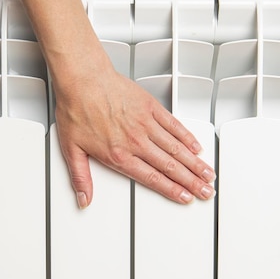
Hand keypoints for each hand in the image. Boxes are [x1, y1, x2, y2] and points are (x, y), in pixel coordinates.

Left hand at [54, 64, 215, 208]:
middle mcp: (136, 141)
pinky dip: (187, 137)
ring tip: (208, 174)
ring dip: (195, 163)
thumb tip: (83, 199)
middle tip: (205, 191)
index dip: (172, 190)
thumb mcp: (71, 149)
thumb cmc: (76, 109)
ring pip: (176, 148)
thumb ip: (81, 177)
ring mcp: (145, 123)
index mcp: (119, 155)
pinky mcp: (150, 107)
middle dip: (191, 182)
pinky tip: (196, 147)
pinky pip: (174, 125)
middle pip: (170, 166)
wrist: (81, 79)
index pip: (152, 178)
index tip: (185, 197)